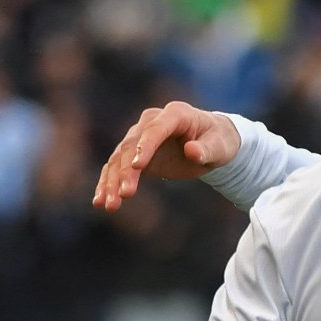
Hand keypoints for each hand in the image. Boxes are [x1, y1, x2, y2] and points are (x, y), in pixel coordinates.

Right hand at [93, 101, 241, 210]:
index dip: (145, 147)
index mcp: (175, 114)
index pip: (156, 129)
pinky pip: (117, 167)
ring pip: (119, 158)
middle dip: (126, 171)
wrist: (212, 142)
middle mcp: (151, 122)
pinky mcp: (134, 154)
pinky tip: (100, 201)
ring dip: (112, 182)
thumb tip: (192, 151)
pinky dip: (108, 183)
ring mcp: (139, 137)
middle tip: (125, 195)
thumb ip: (207, 149)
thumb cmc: (219, 141)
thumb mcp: (221, 146)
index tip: (137, 167)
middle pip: (131, 146)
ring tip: (109, 205)